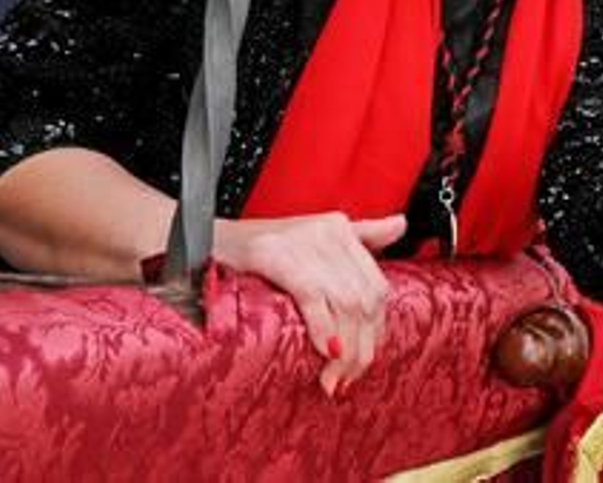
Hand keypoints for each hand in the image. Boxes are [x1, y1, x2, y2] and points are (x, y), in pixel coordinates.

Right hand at [214, 212, 406, 396]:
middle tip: (349, 378)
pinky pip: (314, 297)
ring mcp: (304, 242)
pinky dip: (324, 329)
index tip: (365, 359)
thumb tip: (401, 224)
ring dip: (346, 347)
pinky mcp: (277, 254)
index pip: (377, 285)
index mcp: (340, 228)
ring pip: (346, 302)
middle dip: (363, 345)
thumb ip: (361, 236)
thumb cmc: (258, 249)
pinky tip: (324, 352)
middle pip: (365, 298)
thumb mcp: (312, 239)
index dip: (376, 328)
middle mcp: (329, 232)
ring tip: (335, 377)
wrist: (201, 240)